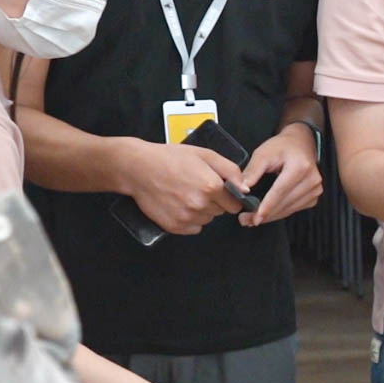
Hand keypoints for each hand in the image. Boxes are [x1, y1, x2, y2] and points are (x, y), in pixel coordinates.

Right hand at [124, 140, 245, 234]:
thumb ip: (230, 170)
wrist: (138, 168)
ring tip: (185, 194)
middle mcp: (200, 204)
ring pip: (207, 220)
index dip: (229, 196)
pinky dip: (190, 220)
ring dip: (202, 211)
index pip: (236, 203)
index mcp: (211, 186)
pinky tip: (179, 204)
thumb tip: (245, 188)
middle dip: (215, 202)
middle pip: (221, 212)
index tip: (219, 190)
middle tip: (197, 187)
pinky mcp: (174, 227)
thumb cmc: (170, 158)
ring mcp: (187, 217)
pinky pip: (194, 228)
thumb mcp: (205, 154)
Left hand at [238, 123, 322, 225]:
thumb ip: (252, 171)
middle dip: (265, 214)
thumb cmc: (281, 147)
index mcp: (300, 167)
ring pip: (289, 210)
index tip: (255, 218)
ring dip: (271, 216)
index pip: (280, 191)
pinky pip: (294, 209)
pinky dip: (280, 212)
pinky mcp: (314, 196)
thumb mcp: (263, 153)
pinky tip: (268, 213)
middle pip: (285, 203)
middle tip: (246, 220)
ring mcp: (315, 189)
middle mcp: (312, 180)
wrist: (301, 143)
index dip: (267, 206)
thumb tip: (242, 189)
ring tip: (252, 219)